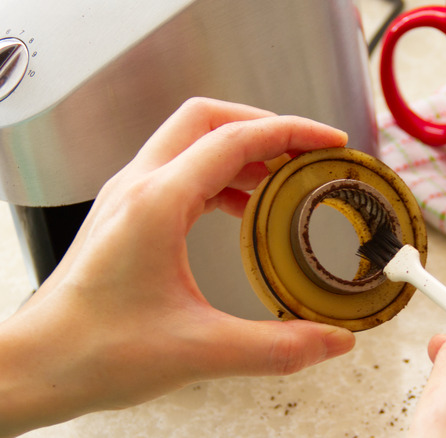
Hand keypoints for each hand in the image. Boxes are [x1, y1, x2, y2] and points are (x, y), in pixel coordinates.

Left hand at [0, 98, 354, 435]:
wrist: (34, 366)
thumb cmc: (91, 352)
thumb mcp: (200, 351)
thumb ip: (277, 348)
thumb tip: (334, 341)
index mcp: (156, 203)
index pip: (235, 139)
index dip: (291, 132)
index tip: (329, 142)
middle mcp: (139, 187)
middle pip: (208, 119)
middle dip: (264, 125)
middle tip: (305, 150)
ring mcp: (128, 197)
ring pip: (191, 141)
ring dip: (241, 149)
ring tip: (283, 178)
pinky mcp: (126, 215)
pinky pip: (181, 172)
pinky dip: (221, 176)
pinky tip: (243, 208)